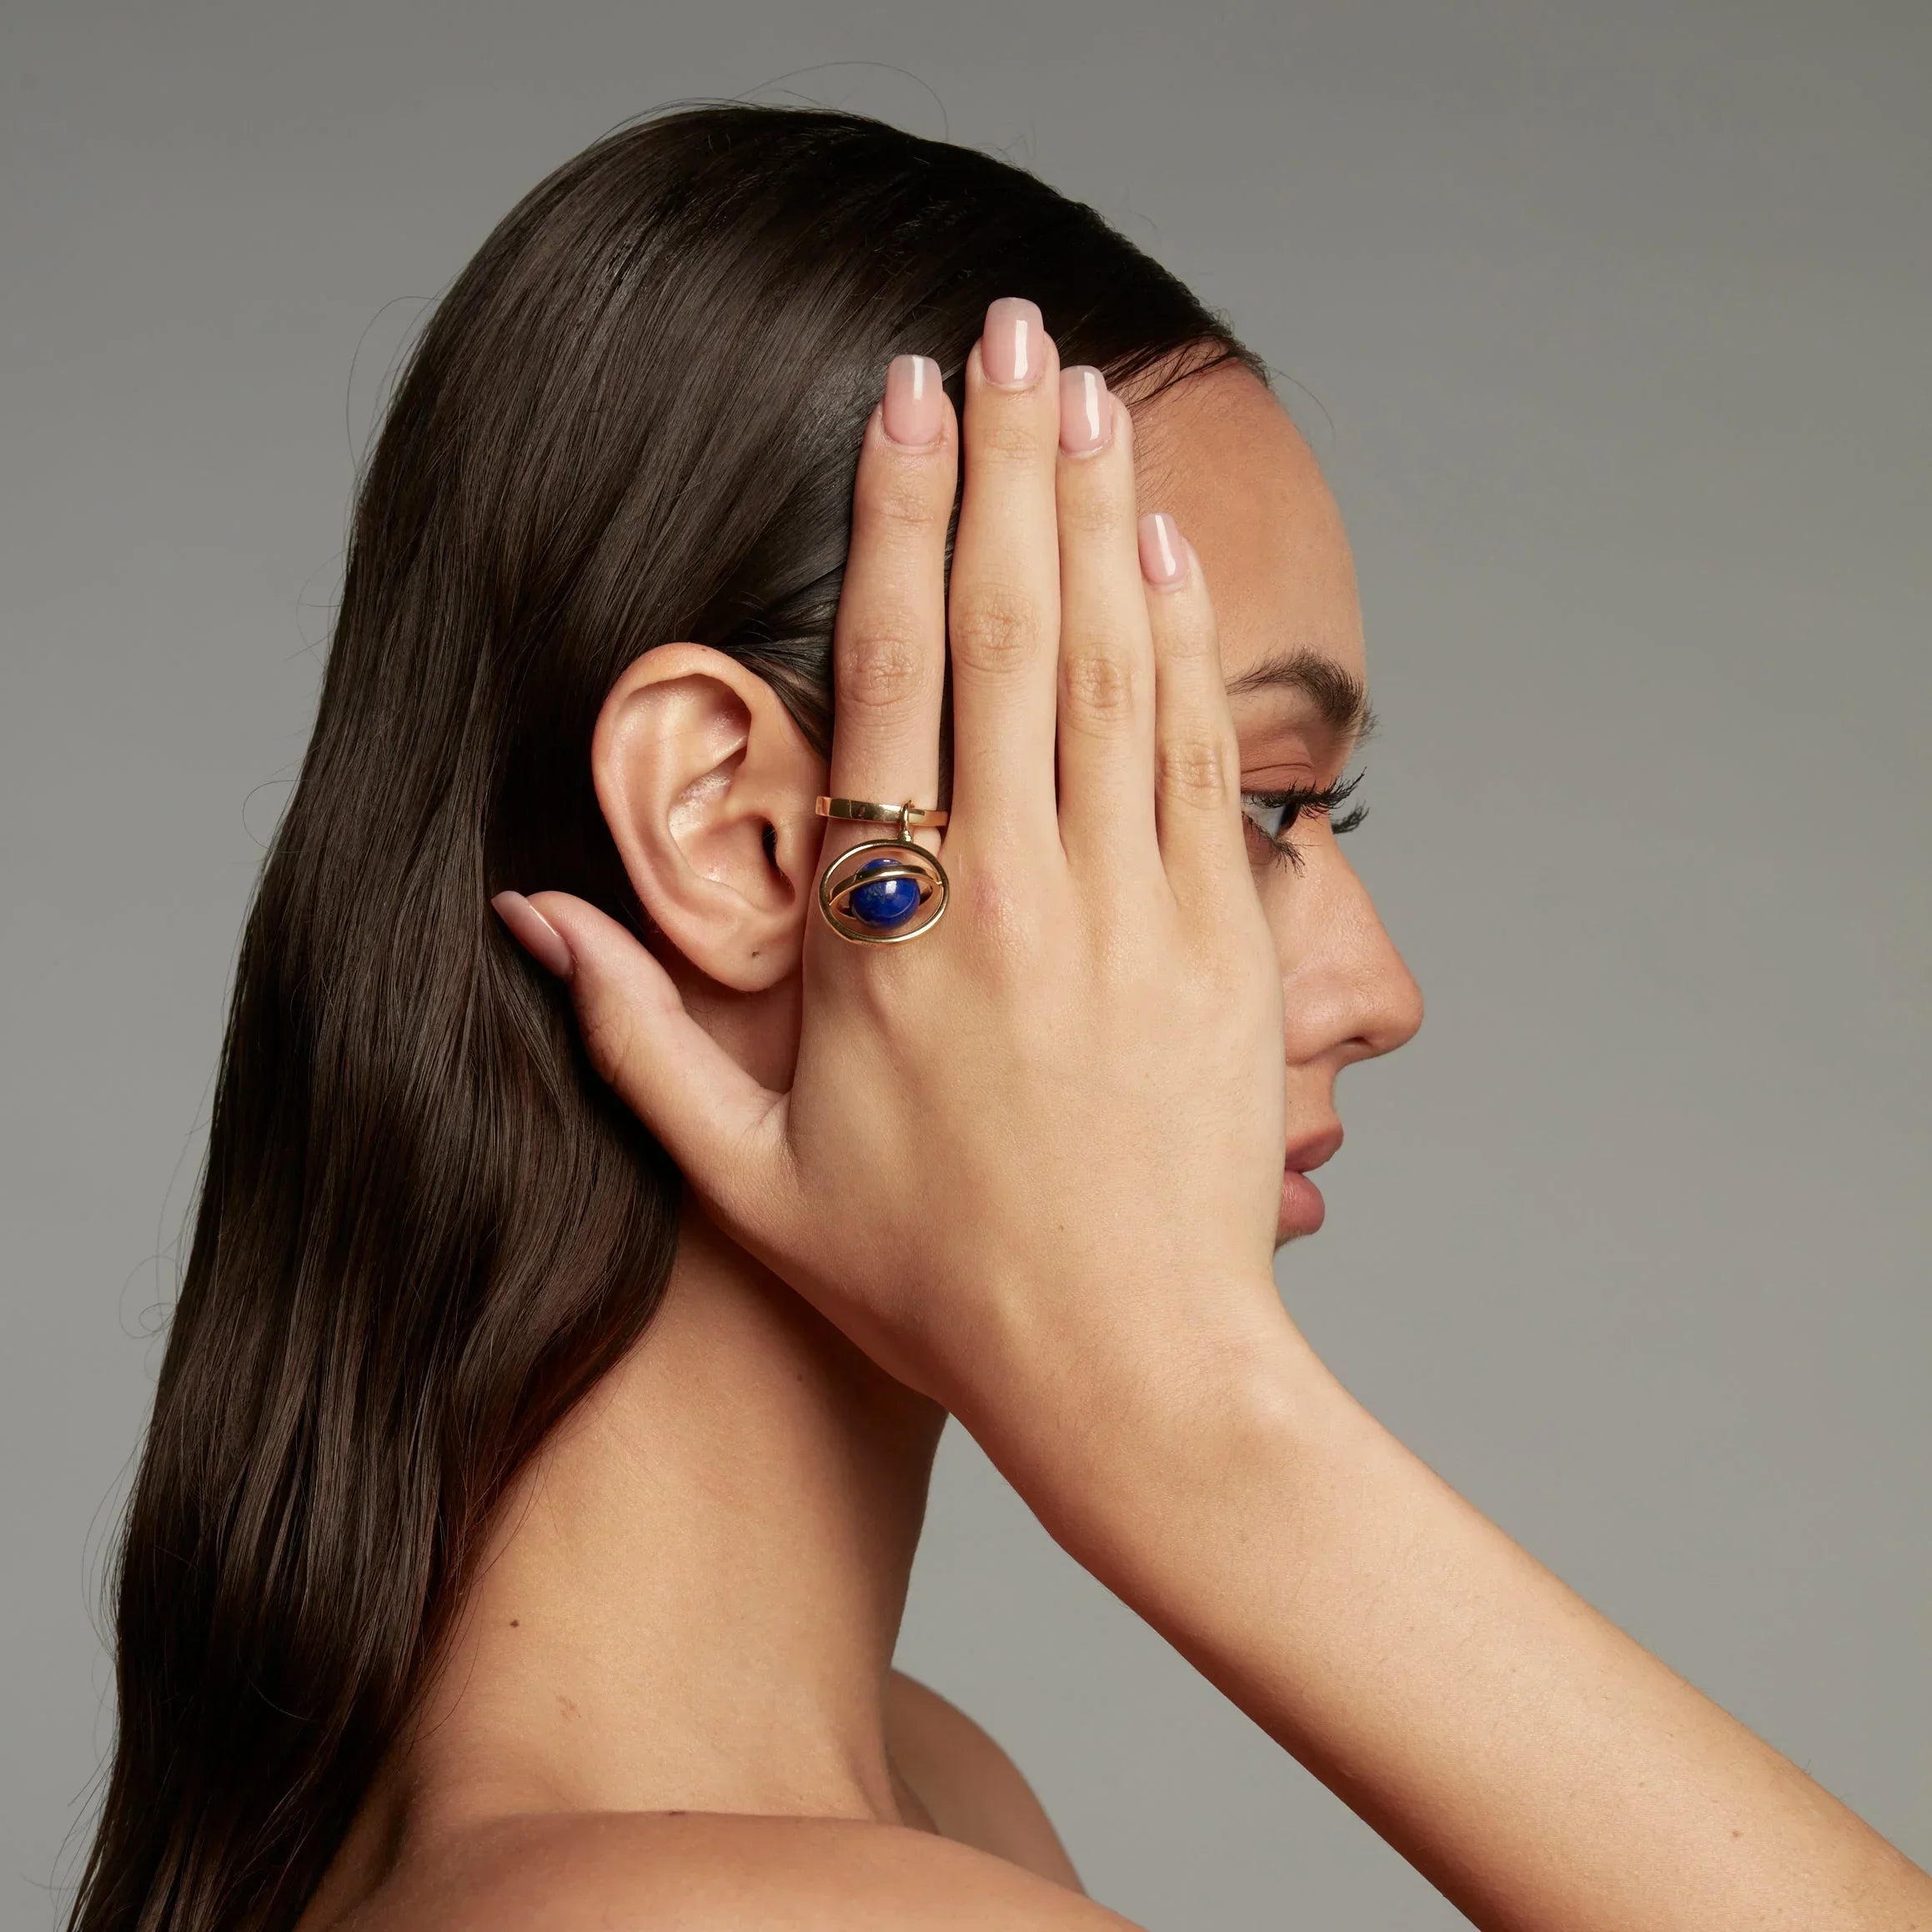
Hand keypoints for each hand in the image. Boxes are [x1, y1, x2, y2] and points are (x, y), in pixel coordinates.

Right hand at [495, 299, 1288, 1445]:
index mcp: (888, 936)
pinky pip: (1199, 754)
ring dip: (1098, 516)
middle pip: (1013, 629)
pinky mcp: (1222, 939)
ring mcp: (1130, 907)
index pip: (892, 680)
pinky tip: (1165, 550)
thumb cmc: (937, 1281)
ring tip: (1085, 394)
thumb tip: (524, 910)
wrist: (1134, 1368)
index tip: (897, 403)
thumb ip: (630, 1036)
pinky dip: (1186, 641)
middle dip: (1004, 463)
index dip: (895, 524)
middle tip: (1006, 332)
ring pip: (1116, 666)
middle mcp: (1013, 893)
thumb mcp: (748, 1181)